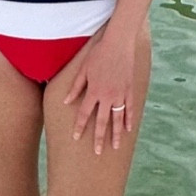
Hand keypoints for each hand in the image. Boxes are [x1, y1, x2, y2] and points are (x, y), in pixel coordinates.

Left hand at [63, 21, 137, 154]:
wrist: (119, 43)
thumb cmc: (98, 54)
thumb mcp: (83, 69)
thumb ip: (76, 87)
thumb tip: (66, 101)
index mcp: (94, 91)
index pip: (85, 113)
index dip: (80, 126)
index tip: (76, 138)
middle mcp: (107, 96)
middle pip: (102, 121)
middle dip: (99, 138)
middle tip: (98, 152)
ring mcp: (120, 94)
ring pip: (118, 119)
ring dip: (115, 134)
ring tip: (114, 147)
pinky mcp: (130, 90)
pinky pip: (130, 109)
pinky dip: (129, 120)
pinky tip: (127, 130)